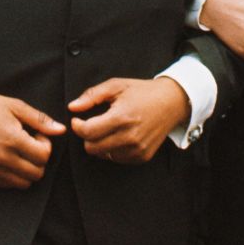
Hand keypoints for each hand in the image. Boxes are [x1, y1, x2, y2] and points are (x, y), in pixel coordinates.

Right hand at [0, 91, 64, 189]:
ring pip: (24, 183)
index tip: (37, 136)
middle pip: (37, 173)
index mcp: (12, 139)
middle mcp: (2, 157)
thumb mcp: (16, 106)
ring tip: (20, 152)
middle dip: (39, 160)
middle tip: (30, 145)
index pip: (43, 156)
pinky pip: (9, 185)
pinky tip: (10, 158)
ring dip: (28, 170)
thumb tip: (62, 130)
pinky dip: (15, 175)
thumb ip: (40, 120)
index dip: (46, 146)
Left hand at [68, 77, 189, 164]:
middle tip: (92, 124)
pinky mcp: (142, 157)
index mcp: (122, 117)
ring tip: (109, 128)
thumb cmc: (141, 92)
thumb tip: (72, 107)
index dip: (77, 126)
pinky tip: (120, 135)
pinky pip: (117, 158)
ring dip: (100, 143)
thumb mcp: (116, 86)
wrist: (171, 102)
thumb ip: (91, 95)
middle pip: (92, 148)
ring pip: (103, 155)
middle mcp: (130, 137)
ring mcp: (137, 149)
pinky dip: (113, 149)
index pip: (88, 132)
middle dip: (87, 136)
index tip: (77, 120)